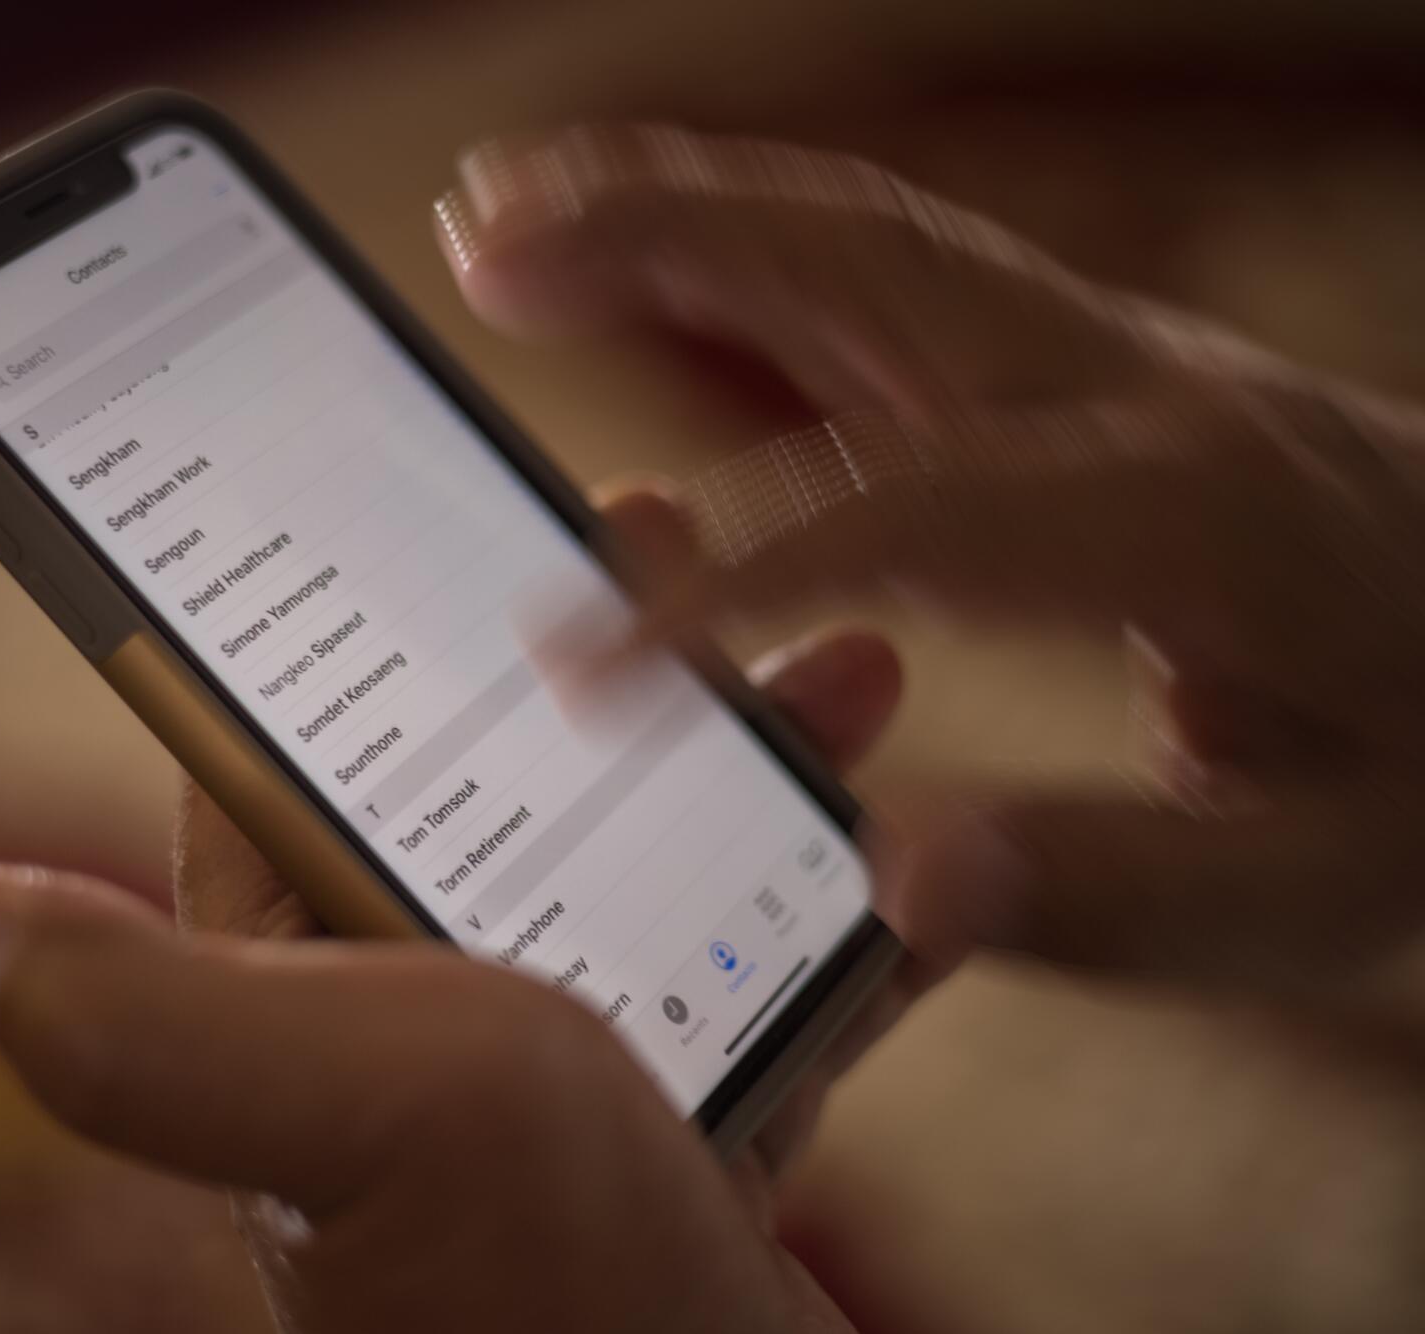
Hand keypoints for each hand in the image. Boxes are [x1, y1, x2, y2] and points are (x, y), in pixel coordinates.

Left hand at [0, 594, 918, 1333]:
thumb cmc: (547, 1293)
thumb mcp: (346, 1106)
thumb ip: (153, 1014)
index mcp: (295, 1009)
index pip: (287, 766)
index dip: (362, 624)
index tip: (460, 500)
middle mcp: (397, 1051)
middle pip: (480, 791)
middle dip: (580, 659)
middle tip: (669, 542)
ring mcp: (544, 1100)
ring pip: (632, 865)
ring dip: (728, 757)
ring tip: (839, 673)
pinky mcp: (673, 1146)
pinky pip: (754, 977)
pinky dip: (827, 906)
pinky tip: (911, 854)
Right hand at [436, 125, 1424, 995]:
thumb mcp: (1324, 887)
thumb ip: (1115, 893)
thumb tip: (902, 876)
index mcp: (1182, 515)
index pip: (900, 515)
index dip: (721, 577)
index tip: (575, 660)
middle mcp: (1131, 389)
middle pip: (868, 267)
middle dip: (658, 242)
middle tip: (481, 243)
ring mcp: (1108, 349)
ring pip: (863, 233)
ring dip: (680, 202)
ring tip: (509, 205)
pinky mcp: (1085, 354)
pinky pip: (891, 260)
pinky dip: (751, 230)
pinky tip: (649, 241)